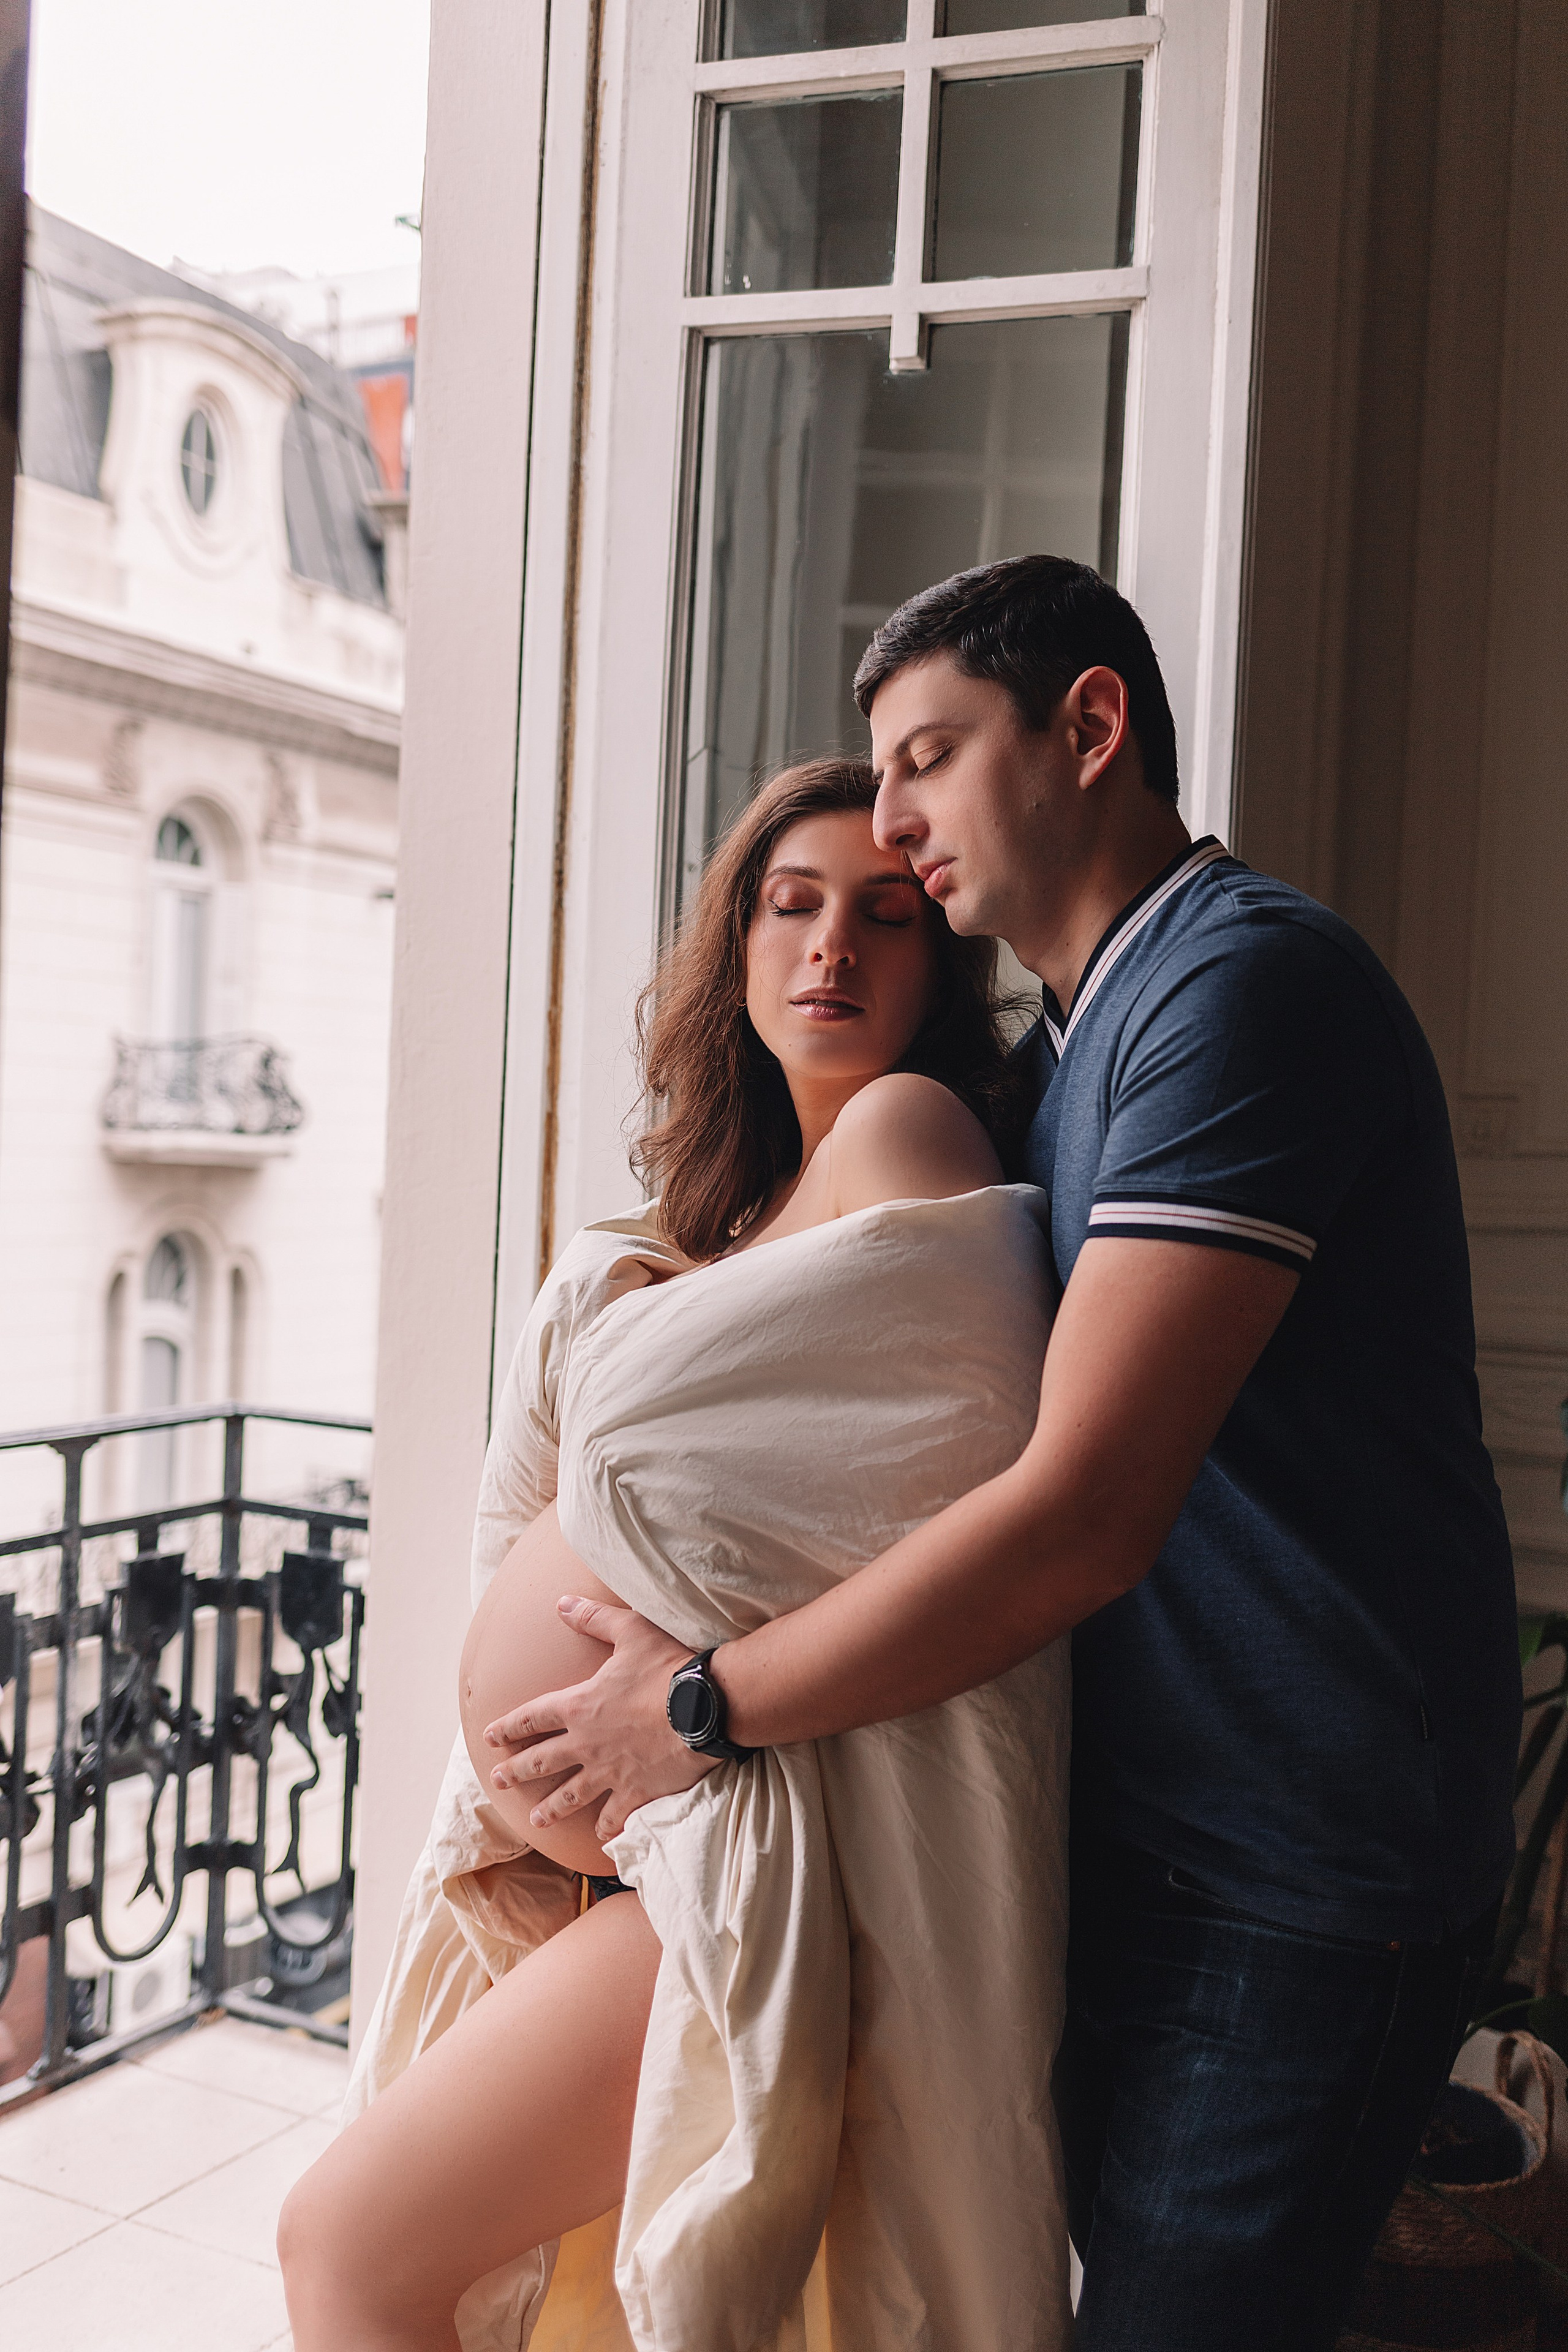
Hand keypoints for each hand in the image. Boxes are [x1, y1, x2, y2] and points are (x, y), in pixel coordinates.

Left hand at [483, 1597, 715, 1839]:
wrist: (705, 1709)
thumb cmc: (668, 1667)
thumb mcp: (630, 1631)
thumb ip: (594, 1619)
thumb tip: (562, 1603)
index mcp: (580, 1706)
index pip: (533, 1717)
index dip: (509, 1726)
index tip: (489, 1737)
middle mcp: (586, 1743)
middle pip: (542, 1760)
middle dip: (517, 1770)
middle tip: (497, 1780)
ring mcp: (609, 1772)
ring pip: (571, 1795)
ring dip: (551, 1807)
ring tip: (536, 1818)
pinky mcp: (636, 1792)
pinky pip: (615, 1816)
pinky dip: (607, 1828)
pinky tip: (600, 1839)